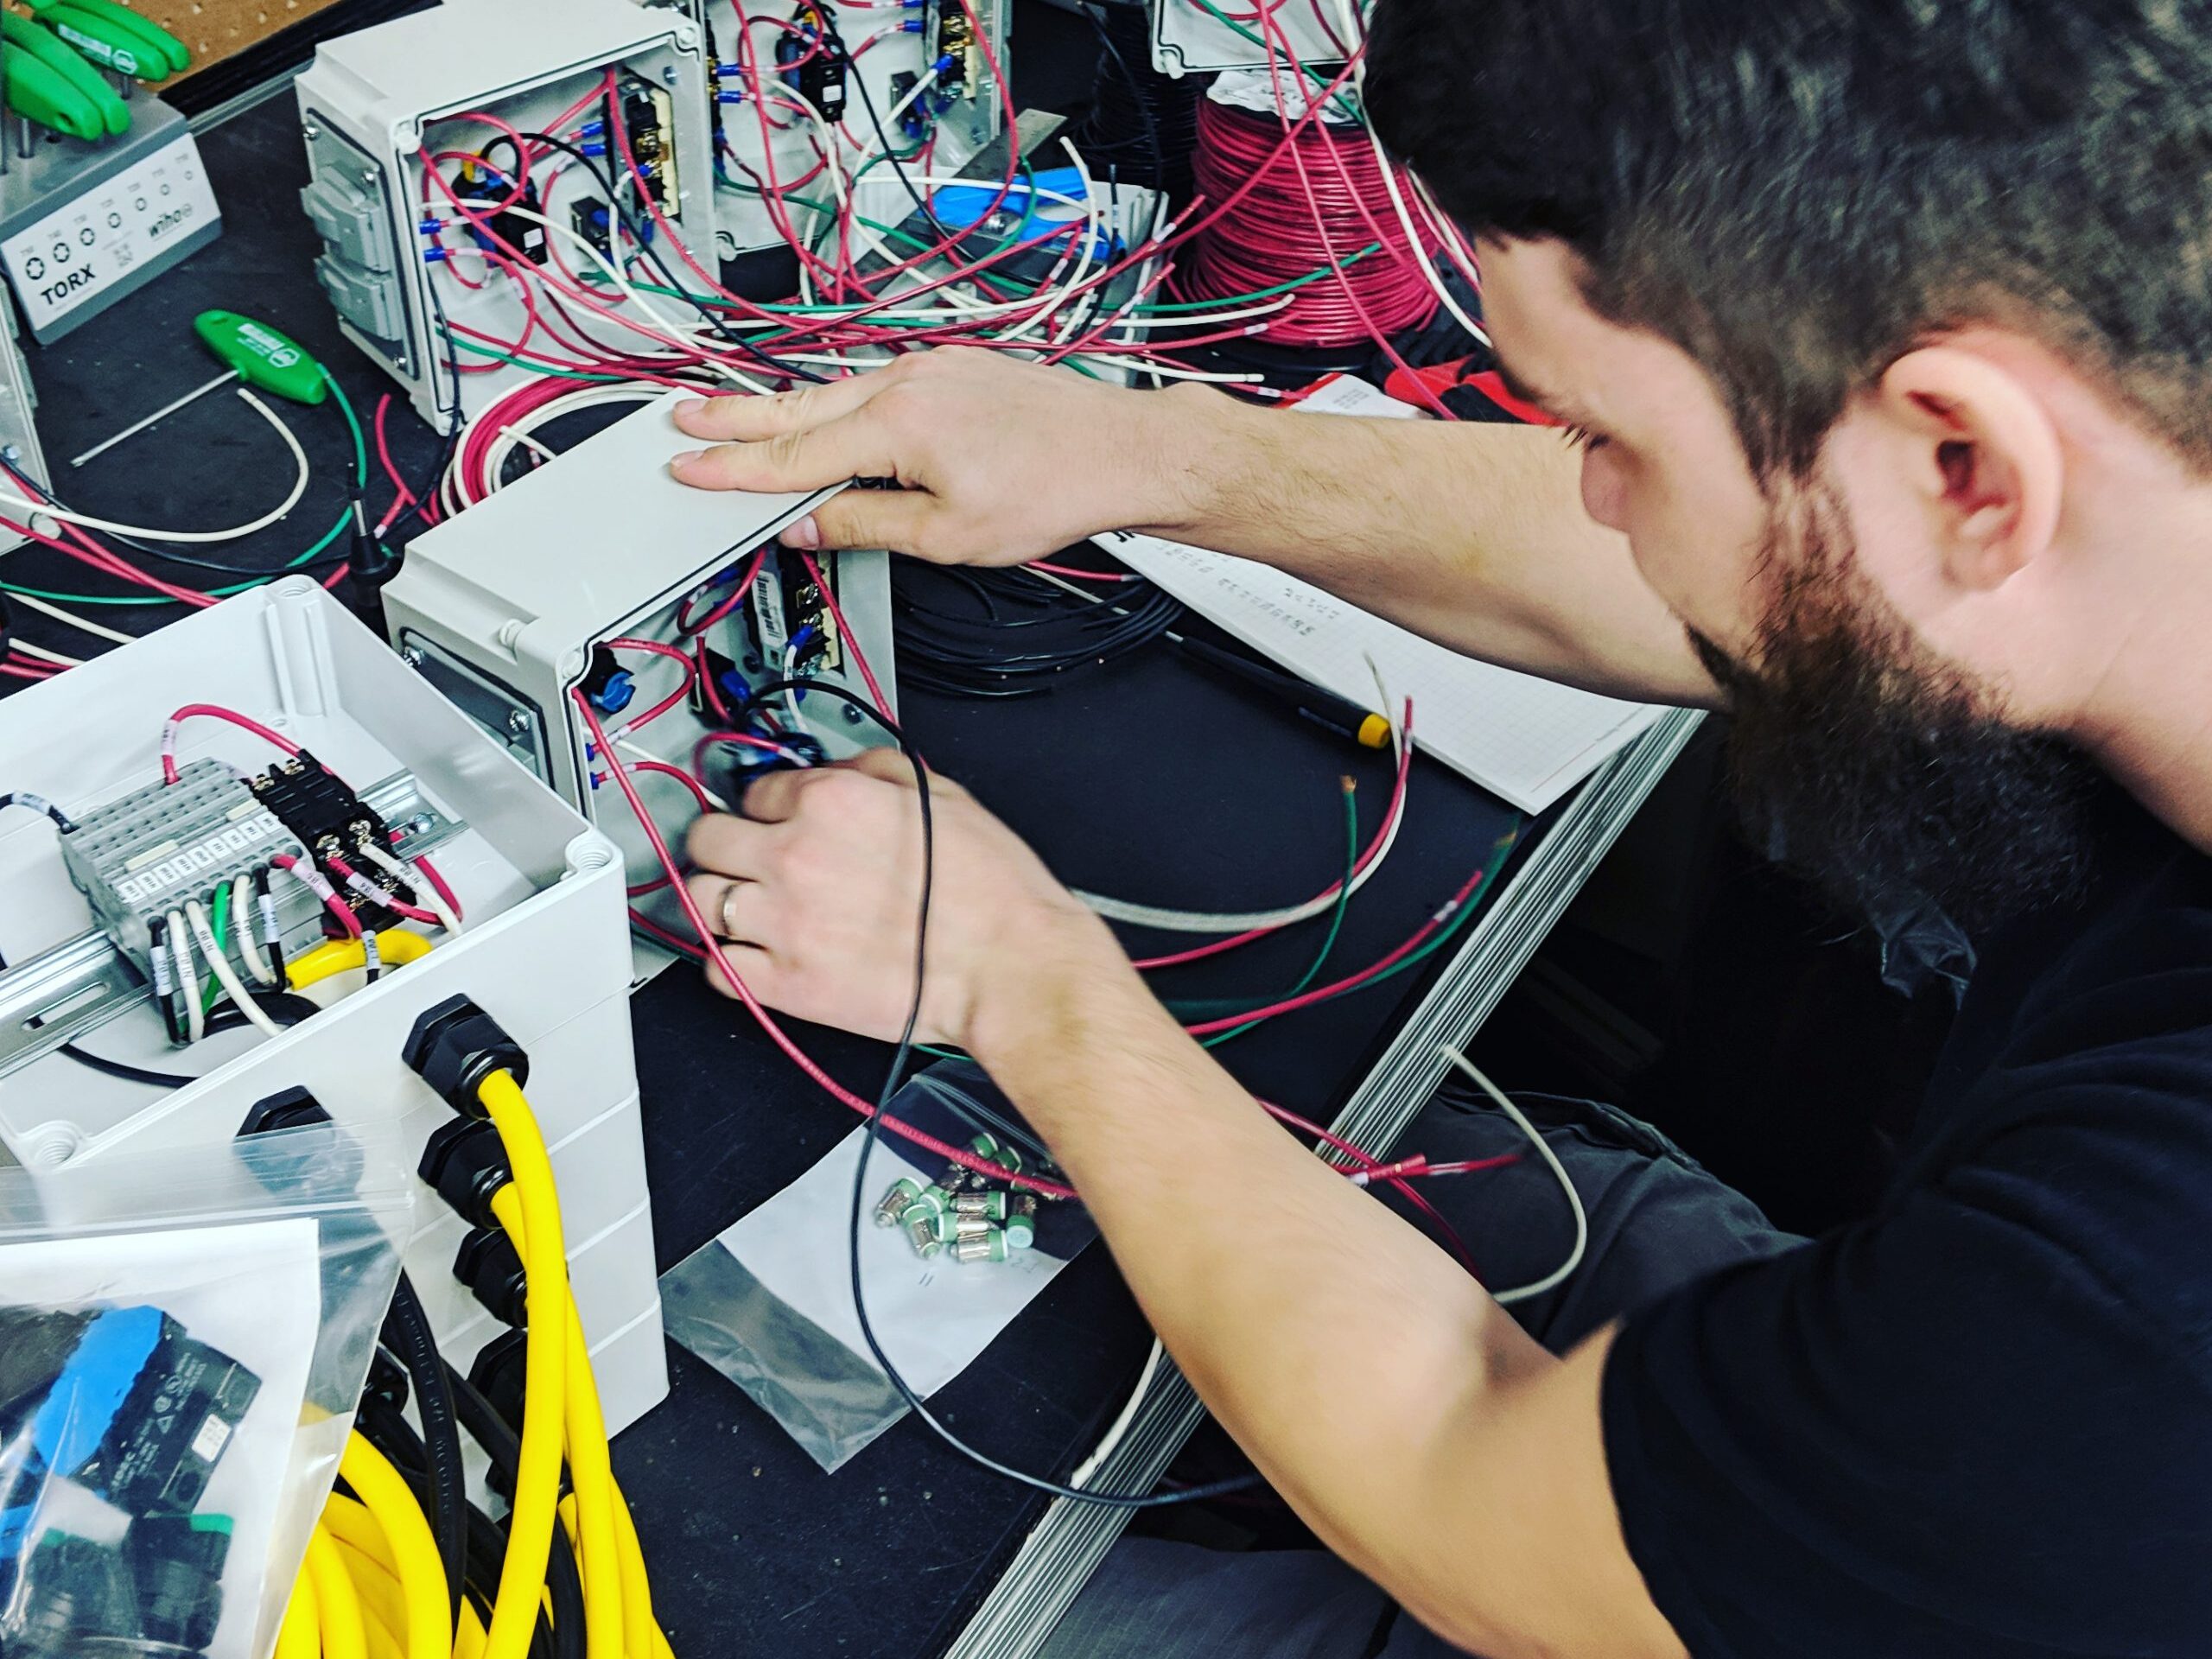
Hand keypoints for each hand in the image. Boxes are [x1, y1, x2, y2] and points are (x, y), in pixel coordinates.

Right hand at [666, 348, 1217, 564]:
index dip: (735, 467)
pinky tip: (827, 412)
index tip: (689, 468)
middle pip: (802, 407)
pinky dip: (838, 400)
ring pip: (838, 391)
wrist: (1122, 452)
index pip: (795, 455)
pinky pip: (876, 384)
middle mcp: (908, 383)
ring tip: (735, 417)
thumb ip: (865, 525)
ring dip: (784, 407)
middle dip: (736, 417)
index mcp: (899, 426)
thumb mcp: (948, 536)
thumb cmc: (1054, 493)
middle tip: (682, 419)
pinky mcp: (954, 366)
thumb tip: (808, 525)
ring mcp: (932, 368)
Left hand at [683, 749, 1123, 1052]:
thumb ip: (877, 770)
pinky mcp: (787, 984)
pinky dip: (727, 960)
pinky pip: (717, 967)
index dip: (769, 805)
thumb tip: (841, 770)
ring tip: (746, 907)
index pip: (755, 789)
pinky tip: (755, 954)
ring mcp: (783, 923)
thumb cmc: (993, 890)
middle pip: (707, 838)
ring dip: (719, 898)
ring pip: (699, 899)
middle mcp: (794, 855)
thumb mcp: (945, 796)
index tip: (777, 820)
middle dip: (725, 843)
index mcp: (830, 801)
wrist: (1011, 967)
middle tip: (746, 857)